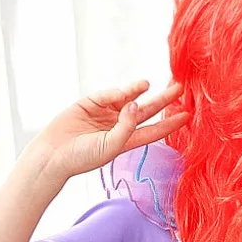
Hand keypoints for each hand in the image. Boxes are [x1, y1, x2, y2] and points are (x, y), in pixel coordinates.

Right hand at [32, 78, 187, 181]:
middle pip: (147, 110)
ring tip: (148, 84)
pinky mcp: (91, 102)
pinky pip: (108, 94)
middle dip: (163, 99)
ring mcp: (105, 113)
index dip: (171, 123)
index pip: (155, 130)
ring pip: (128, 98)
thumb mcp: (110, 147)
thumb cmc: (82, 158)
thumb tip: (136, 104)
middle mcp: (119, 126)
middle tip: (179, 87)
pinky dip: (116, 92)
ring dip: (138, 91)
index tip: (187, 114)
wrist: (53, 154)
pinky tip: (121, 93)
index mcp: (127, 141)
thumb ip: (126, 127)